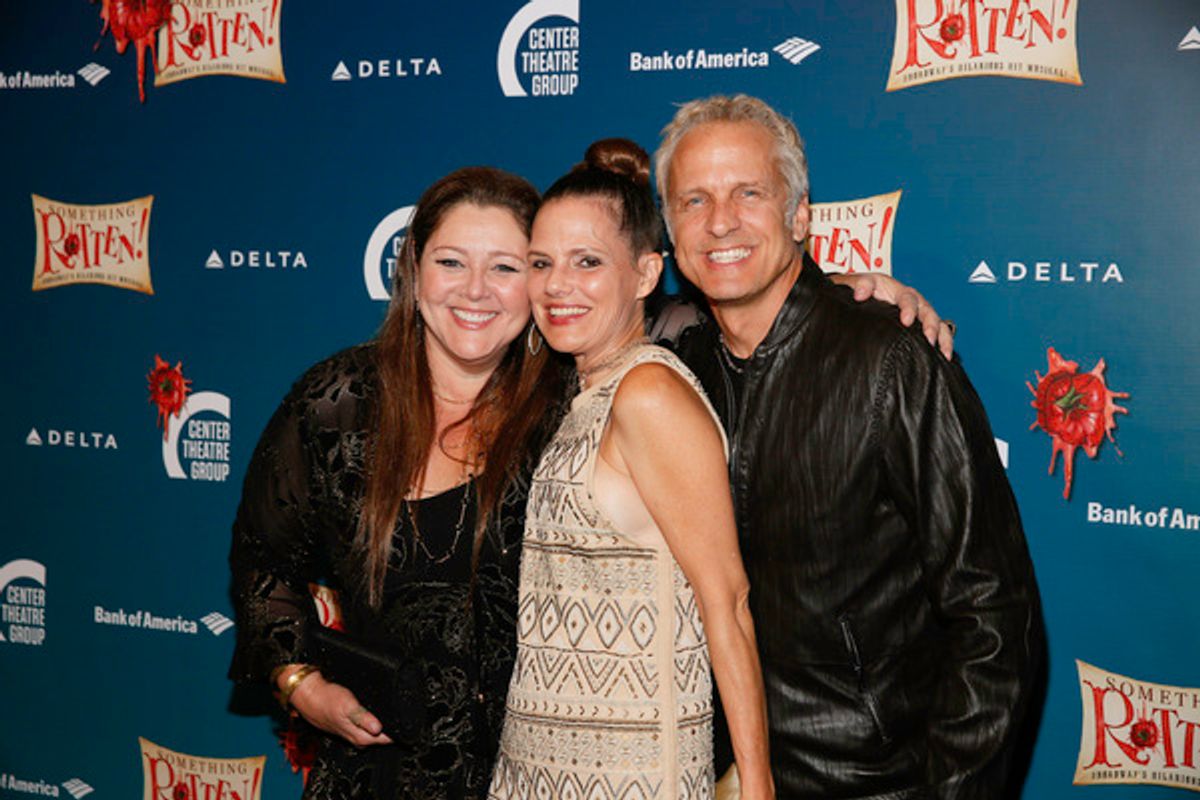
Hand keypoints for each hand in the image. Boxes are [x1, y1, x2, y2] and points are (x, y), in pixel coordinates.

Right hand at [288, 671, 392, 746]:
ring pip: (375, 732)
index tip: (408, 721)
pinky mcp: (349, 726)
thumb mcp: (347, 706)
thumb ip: (363, 717)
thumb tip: (378, 728)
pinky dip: (373, 719)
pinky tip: (374, 711)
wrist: (308, 696)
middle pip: (383, 737)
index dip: (399, 731)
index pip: (388, 740)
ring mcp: (353, 733)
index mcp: (360, 737)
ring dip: (383, 723)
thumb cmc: (326, 700)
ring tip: (391, 710)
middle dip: (393, 727)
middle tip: (402, 711)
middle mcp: (358, 738)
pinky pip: (367, 726)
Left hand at [834, 272, 955, 359]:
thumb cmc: (864, 291)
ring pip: (938, 322)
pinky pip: (940, 333)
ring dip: (942, 336)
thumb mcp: (861, 283)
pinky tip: (945, 357)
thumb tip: (860, 294)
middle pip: (927, 311)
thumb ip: (862, 285)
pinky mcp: (923, 325)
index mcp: (898, 291)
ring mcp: (920, 314)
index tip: (906, 320)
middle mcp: (914, 301)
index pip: (907, 298)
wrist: (864, 296)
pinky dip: (944, 344)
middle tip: (929, 338)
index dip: (908, 308)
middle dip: (930, 325)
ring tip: (943, 351)